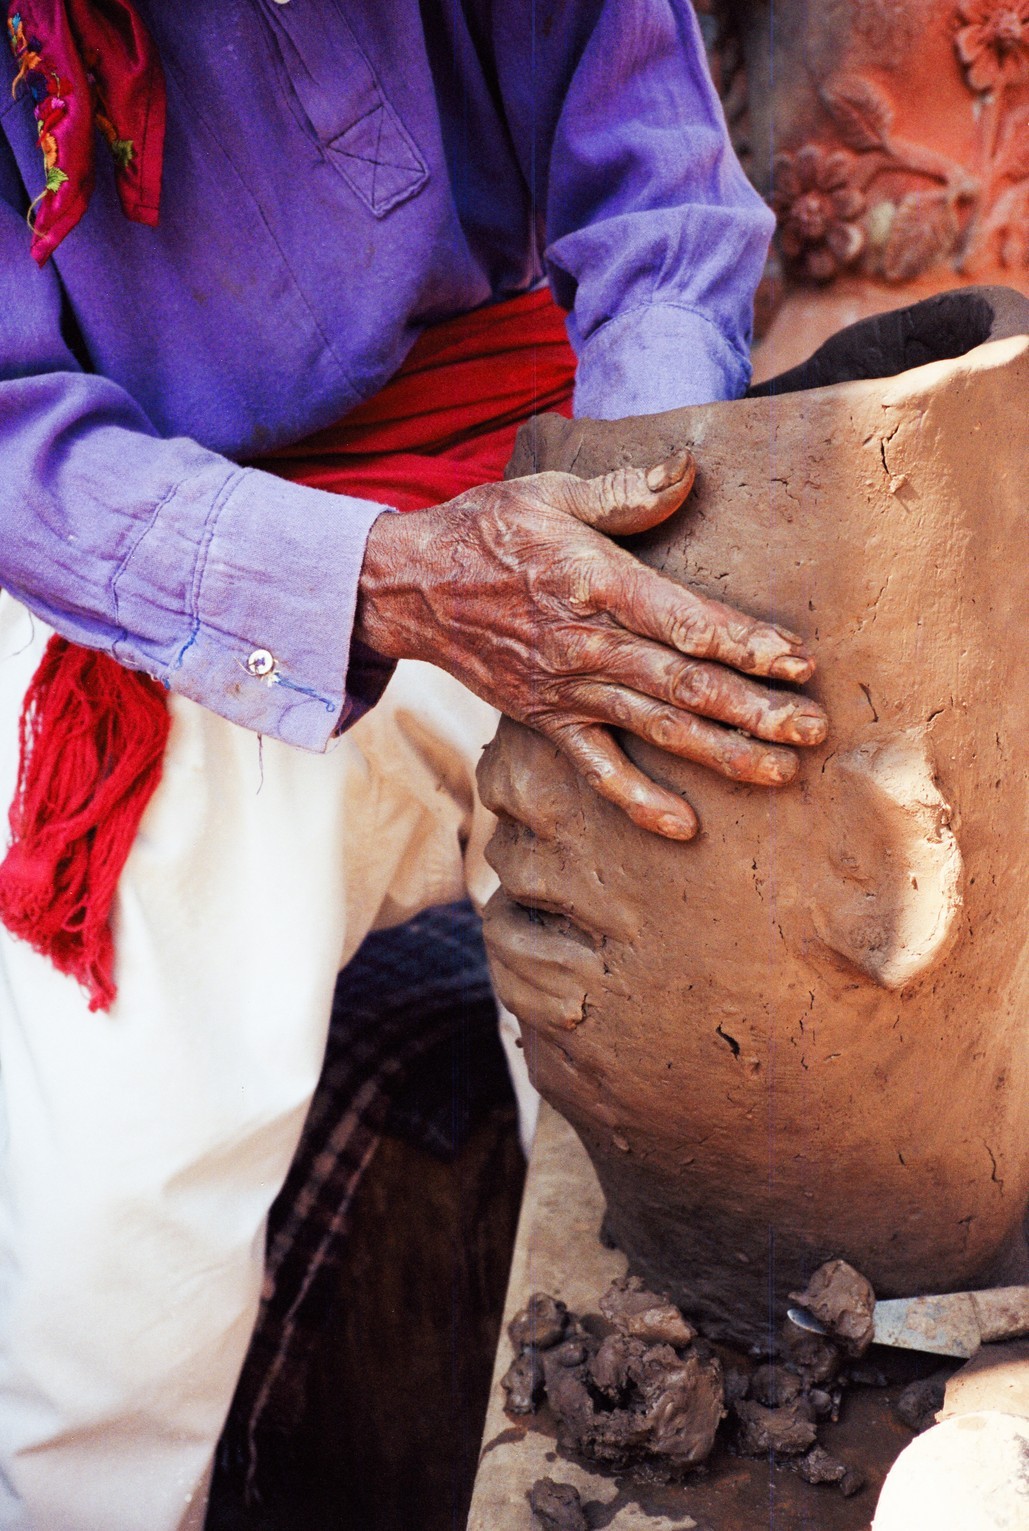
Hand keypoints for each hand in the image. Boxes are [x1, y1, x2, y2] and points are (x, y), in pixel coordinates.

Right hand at [353, 451, 827, 839]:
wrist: (409, 588)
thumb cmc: (487, 530)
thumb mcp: (551, 492)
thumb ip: (623, 493)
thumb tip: (689, 471)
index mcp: (595, 584)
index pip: (682, 620)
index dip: (744, 643)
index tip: (798, 662)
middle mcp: (586, 645)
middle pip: (683, 684)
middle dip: (753, 710)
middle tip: (812, 731)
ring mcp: (567, 690)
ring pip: (655, 727)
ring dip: (719, 754)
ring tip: (780, 773)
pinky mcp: (548, 719)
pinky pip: (596, 768)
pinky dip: (636, 799)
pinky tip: (683, 825)